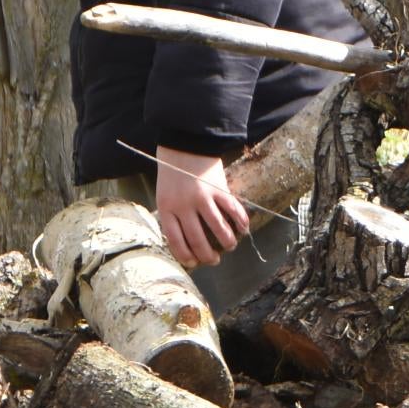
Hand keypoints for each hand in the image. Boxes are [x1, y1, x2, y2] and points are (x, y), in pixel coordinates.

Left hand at [154, 147, 251, 269]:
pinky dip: (240, 221)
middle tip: (214, 261)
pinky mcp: (218, 188)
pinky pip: (232, 209)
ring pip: (218, 228)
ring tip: (230, 247)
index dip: (186, 256)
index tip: (194, 263)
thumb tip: (185, 242)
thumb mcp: (164, 195)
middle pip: (197, 239)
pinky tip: (243, 229)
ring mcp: (202, 197)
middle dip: (207, 256)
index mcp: (167, 208)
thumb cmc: (173, 173)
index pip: (176, 241)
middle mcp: (184, 205)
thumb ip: (173, 216)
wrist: (185, 144)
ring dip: (227, 242)